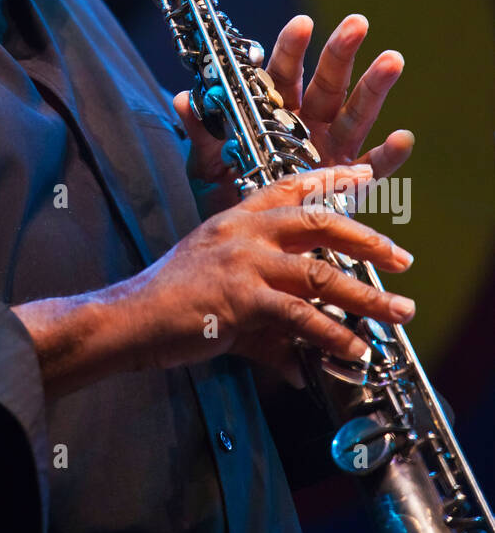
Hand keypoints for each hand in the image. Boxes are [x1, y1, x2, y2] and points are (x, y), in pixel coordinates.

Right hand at [123, 164, 415, 386]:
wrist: (132, 317)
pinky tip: (354, 351)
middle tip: (400, 258)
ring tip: (398, 313)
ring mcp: (244, 262)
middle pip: (319, 221)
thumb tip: (300, 358)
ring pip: (321, 273)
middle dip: (367, 239)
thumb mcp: (222, 290)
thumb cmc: (172, 302)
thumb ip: (268, 319)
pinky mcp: (243, 298)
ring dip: (367, 297)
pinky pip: (301, 316)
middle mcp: (244, 231)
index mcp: (237, 218)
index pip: (291, 187)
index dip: (330, 179)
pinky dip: (333, 336)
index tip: (362, 174)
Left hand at [174, 12, 414, 215]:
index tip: (301, 24)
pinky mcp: (347, 185)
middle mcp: (306, 126)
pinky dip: (388, 155)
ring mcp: (330, 152)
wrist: (241, 247)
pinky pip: (371, 169)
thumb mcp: (206, 165)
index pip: (282, 75)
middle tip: (357, 24)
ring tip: (392, 59)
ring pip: (355, 114)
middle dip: (341, 53)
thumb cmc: (224, 197)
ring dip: (373, 88)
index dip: (291, 49)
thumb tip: (183, 99)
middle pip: (327, 84)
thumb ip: (203, 133)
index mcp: (273, 114)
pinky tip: (402, 137)